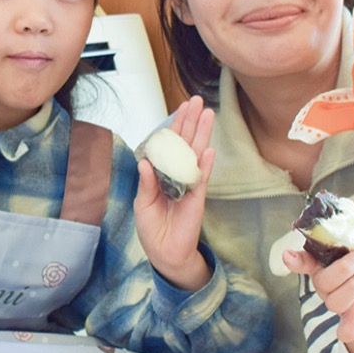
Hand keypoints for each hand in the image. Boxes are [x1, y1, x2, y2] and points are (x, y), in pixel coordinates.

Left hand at [133, 97, 214, 290]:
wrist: (164, 251)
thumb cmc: (152, 227)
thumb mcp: (143, 203)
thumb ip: (147, 182)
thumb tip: (146, 162)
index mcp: (163, 173)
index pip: (170, 144)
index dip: (176, 126)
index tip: (182, 107)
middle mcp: (178, 174)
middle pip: (187, 143)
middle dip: (192, 121)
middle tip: (198, 100)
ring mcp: (190, 184)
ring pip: (198, 154)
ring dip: (203, 134)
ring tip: (209, 114)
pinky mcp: (197, 198)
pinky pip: (202, 178)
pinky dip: (206, 164)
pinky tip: (210, 148)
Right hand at [284, 247, 353, 342]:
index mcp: (323, 265)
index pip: (305, 262)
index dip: (296, 260)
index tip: (288, 256)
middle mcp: (325, 285)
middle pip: (324, 282)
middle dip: (343, 268)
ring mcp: (337, 302)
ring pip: (336, 302)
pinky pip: (346, 330)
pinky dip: (350, 327)